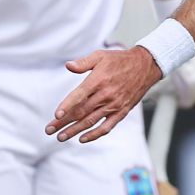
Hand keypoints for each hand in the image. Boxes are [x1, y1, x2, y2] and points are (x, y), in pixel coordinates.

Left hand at [47, 47, 162, 142]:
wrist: (145, 66)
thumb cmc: (119, 60)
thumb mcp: (100, 55)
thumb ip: (83, 62)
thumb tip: (68, 66)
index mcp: (98, 80)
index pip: (79, 96)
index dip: (67, 106)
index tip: (56, 115)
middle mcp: (106, 95)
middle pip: (81, 112)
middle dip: (63, 122)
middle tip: (49, 130)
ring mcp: (114, 105)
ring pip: (91, 121)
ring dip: (74, 130)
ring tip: (60, 137)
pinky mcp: (121, 112)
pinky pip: (107, 127)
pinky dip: (94, 134)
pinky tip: (82, 139)